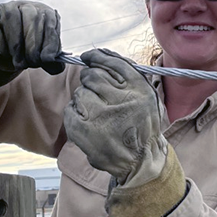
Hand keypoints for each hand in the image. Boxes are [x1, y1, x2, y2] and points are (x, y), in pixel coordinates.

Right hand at [0, 1, 63, 88]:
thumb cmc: (24, 52)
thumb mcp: (39, 57)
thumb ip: (50, 61)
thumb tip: (56, 67)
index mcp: (43, 13)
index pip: (50, 21)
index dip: (50, 41)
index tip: (47, 59)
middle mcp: (26, 6)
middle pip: (32, 18)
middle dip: (33, 45)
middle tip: (32, 64)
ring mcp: (5, 8)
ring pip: (12, 18)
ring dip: (17, 43)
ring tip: (19, 62)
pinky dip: (0, 40)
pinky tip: (4, 53)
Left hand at [64, 49, 186, 216]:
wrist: (141, 161)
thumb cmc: (141, 125)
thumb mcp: (145, 96)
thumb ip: (126, 73)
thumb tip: (95, 56)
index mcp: (139, 90)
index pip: (111, 62)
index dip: (96, 57)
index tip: (88, 57)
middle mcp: (122, 101)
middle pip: (93, 76)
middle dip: (91, 81)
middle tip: (97, 94)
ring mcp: (101, 117)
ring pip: (80, 93)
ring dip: (84, 100)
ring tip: (97, 114)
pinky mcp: (84, 131)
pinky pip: (71, 109)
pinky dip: (75, 113)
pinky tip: (88, 122)